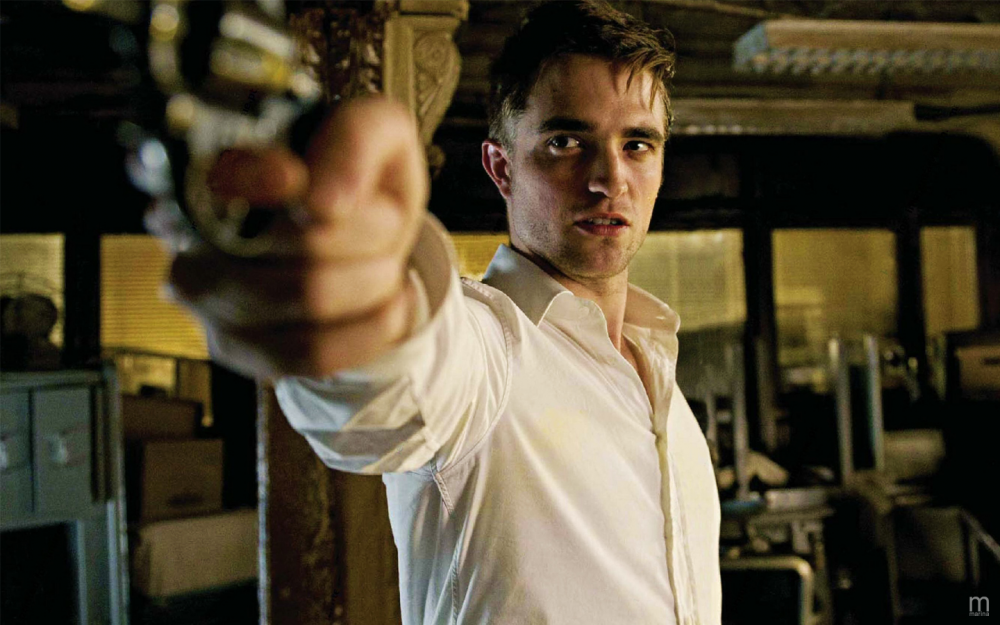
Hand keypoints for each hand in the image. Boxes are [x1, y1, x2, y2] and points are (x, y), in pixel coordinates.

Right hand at [147, 97, 428, 378]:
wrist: (359, 239)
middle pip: (294, 240)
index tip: (294, 177)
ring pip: (310, 299)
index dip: (253, 177)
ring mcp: (203, 294)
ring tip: (384, 262)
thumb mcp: (377, 132)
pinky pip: (312, 353)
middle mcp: (189, 229)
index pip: (212, 171)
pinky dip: (369, 328)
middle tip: (385, 221)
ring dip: (374, 280)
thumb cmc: (357, 180)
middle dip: (370, 232)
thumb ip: (354, 138)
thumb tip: (323, 199)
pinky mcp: (233, 347)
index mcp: (215, 158)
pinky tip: (386, 303)